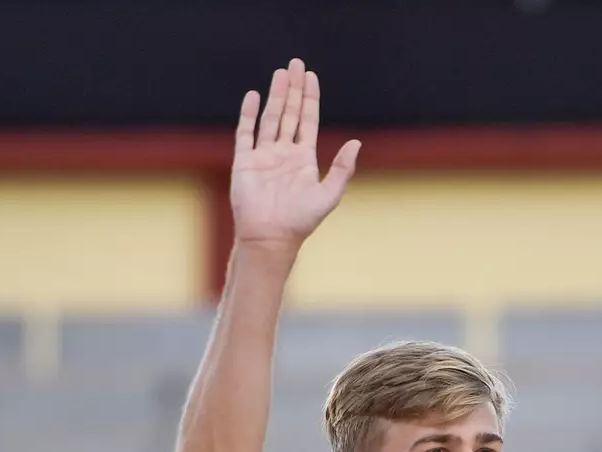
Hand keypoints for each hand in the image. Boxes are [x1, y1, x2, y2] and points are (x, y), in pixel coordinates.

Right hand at [231, 59, 361, 248]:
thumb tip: (356, 143)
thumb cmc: (301, 221)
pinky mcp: (244, 162)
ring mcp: (263, 156)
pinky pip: (245, 133)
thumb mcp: (329, 194)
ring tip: (281, 73)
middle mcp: (284, 154)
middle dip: (293, 89)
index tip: (311, 77)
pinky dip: (249, 114)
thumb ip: (342, 169)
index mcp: (304, 159)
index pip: (308, 121)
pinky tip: (254, 97)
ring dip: (276, 95)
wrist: (270, 238)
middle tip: (296, 64)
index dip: (310, 98)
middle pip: (289, 113)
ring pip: (270, 118)